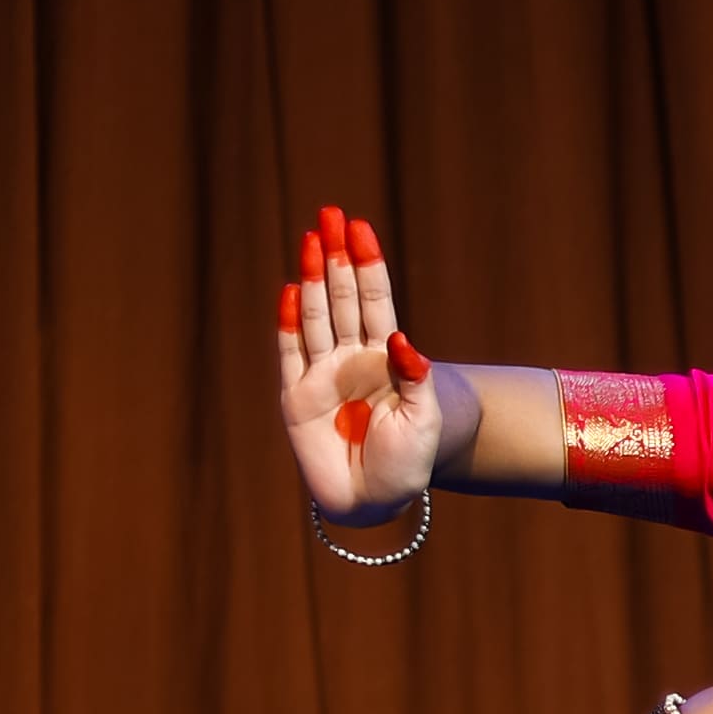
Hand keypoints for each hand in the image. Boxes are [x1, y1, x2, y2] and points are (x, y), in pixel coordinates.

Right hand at [276, 205, 440, 522]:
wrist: (375, 500)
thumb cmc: (408, 461)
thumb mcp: (423, 417)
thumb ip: (413, 377)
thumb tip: (399, 337)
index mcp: (385, 358)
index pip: (374, 301)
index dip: (367, 265)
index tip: (360, 227)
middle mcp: (351, 359)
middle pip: (341, 298)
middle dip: (337, 257)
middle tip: (330, 213)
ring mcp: (321, 376)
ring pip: (315, 317)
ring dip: (313, 279)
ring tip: (312, 239)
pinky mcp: (296, 399)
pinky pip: (290, 355)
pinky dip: (288, 324)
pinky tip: (291, 291)